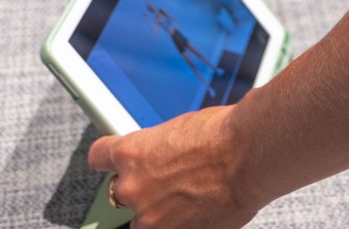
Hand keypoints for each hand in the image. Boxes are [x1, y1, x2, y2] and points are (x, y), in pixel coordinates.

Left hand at [87, 106, 255, 228]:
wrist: (249, 157)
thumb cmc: (224, 137)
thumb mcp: (180, 130)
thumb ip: (161, 149)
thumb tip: (163, 157)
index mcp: (131, 153)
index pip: (99, 157)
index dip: (109, 159)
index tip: (114, 161)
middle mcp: (133, 187)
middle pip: (120, 193)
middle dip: (141, 189)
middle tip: (168, 181)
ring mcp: (151, 217)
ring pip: (144, 221)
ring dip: (160, 212)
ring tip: (190, 198)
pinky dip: (181, 225)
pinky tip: (199, 211)